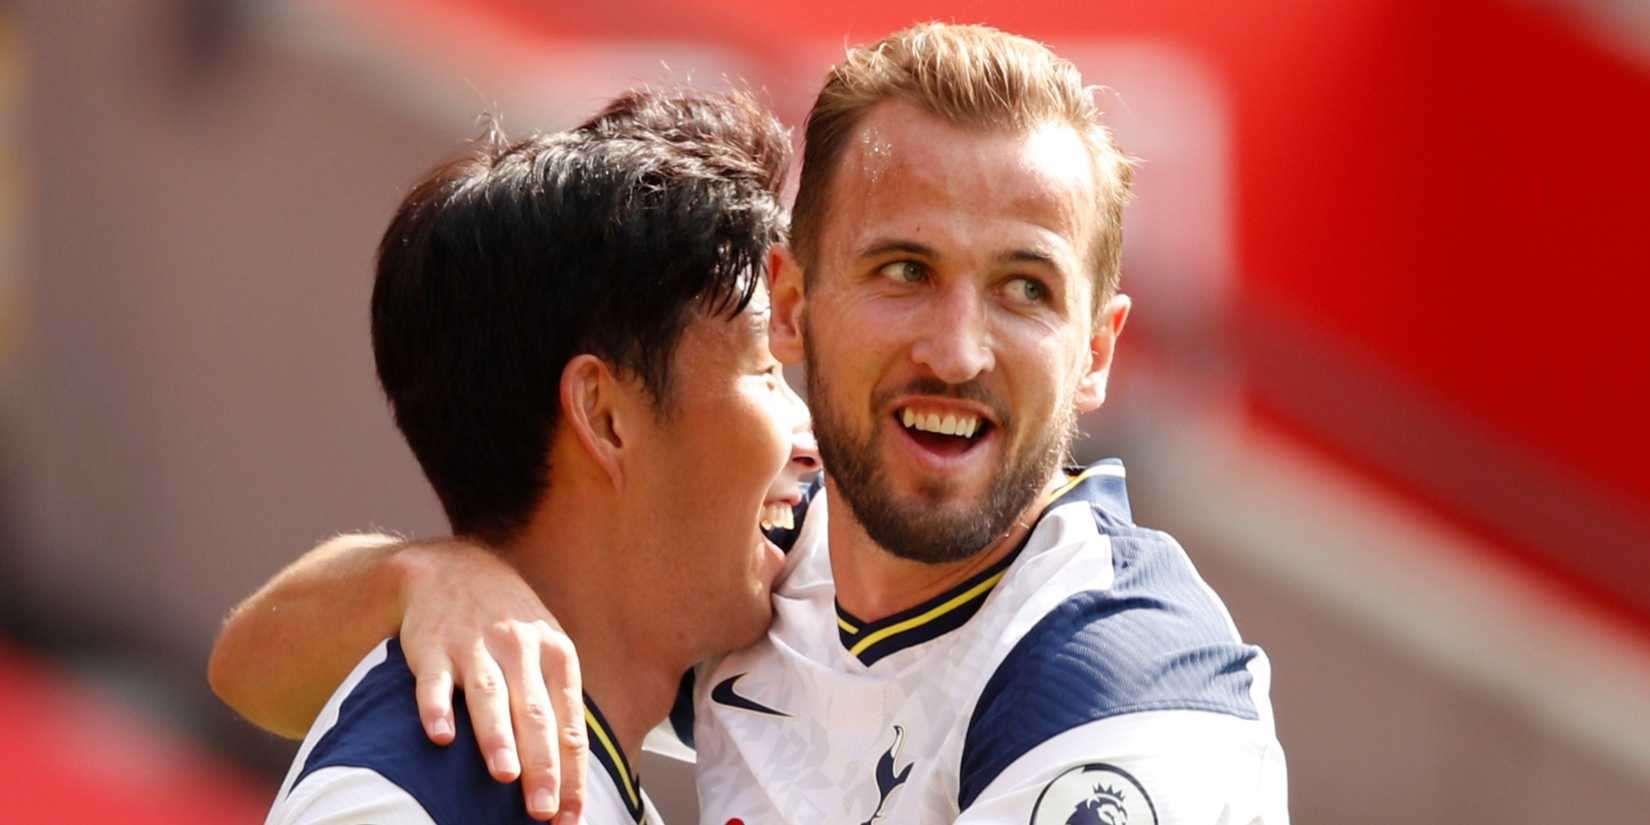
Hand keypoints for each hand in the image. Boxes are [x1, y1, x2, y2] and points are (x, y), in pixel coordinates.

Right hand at [392, 539, 587, 823]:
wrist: (451, 568)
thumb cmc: (507, 624)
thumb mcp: (544, 650)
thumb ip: (556, 703)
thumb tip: (570, 773)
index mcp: (556, 655)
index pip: (569, 723)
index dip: (571, 772)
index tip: (569, 816)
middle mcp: (520, 648)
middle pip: (534, 714)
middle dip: (541, 765)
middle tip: (542, 810)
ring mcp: (474, 645)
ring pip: (490, 696)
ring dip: (497, 736)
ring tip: (505, 775)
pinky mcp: (432, 646)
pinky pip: (433, 682)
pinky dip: (436, 708)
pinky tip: (441, 736)